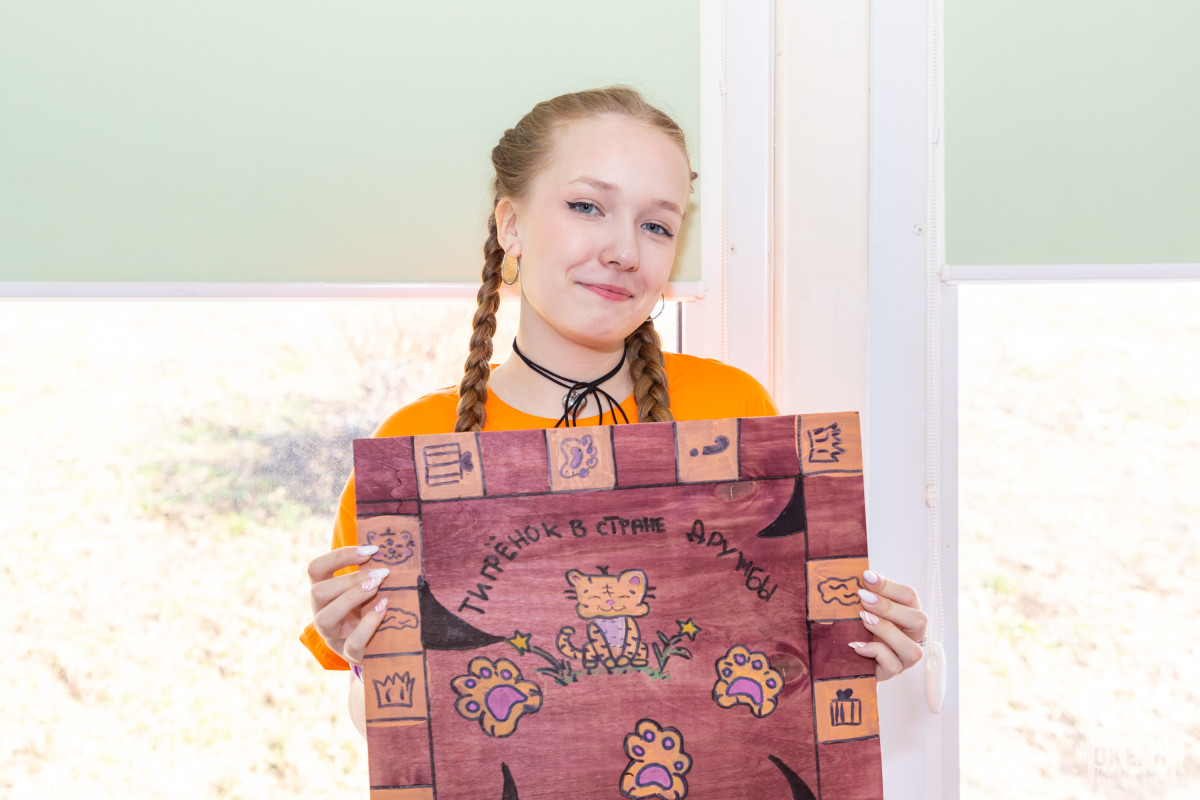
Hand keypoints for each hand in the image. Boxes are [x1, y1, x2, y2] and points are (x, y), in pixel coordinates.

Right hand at [308, 545, 390, 664]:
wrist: (377, 646)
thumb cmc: (369, 609)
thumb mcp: (365, 590)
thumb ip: (369, 573)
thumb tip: (387, 550)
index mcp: (323, 593)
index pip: (315, 568)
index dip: (340, 556)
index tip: (372, 549)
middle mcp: (320, 613)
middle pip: (318, 592)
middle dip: (351, 579)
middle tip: (382, 573)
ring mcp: (332, 636)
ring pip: (325, 618)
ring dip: (352, 598)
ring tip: (378, 587)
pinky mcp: (348, 654)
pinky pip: (352, 643)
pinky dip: (369, 624)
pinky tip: (384, 608)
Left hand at [848, 569, 927, 680]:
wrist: (847, 657)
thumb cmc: (858, 627)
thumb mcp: (862, 608)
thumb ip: (866, 594)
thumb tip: (862, 575)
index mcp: (907, 614)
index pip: (910, 596)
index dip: (889, 586)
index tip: (866, 577)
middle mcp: (912, 636)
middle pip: (919, 620)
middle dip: (890, 608)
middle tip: (863, 599)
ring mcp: (904, 657)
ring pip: (912, 649)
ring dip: (887, 631)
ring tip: (864, 620)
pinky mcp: (891, 672)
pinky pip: (892, 665)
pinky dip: (875, 652)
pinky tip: (856, 645)